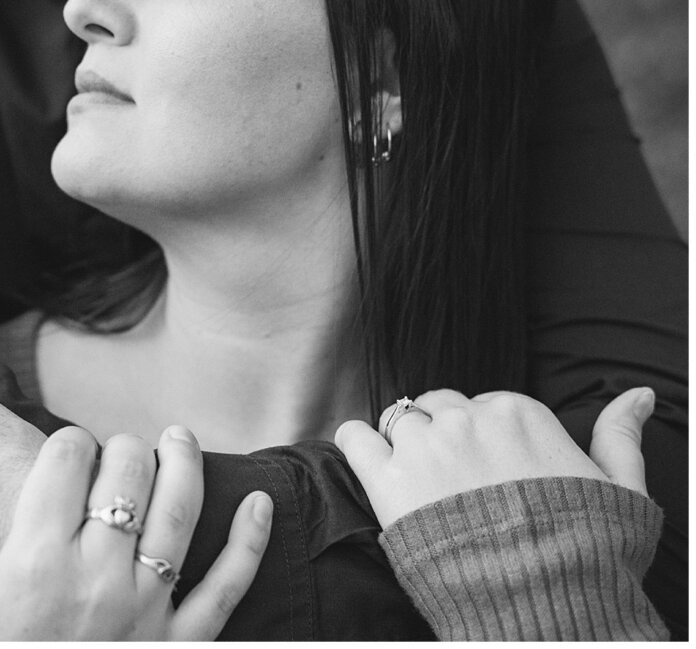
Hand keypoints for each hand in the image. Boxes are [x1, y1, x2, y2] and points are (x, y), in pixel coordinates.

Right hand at [0, 427, 273, 639]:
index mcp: (34, 562)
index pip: (67, 458)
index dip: (66, 442)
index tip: (63, 454)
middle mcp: (98, 577)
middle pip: (127, 473)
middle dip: (121, 449)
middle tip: (114, 453)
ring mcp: (145, 611)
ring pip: (180, 512)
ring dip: (184, 463)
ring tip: (179, 439)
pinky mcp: (179, 645)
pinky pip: (227, 587)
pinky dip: (250, 543)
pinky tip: (261, 503)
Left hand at [334, 387, 653, 528]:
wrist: (539, 600)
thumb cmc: (582, 550)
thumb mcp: (620, 489)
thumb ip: (620, 435)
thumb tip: (640, 395)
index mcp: (517, 412)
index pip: (483, 406)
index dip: (484, 438)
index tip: (488, 470)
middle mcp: (466, 419)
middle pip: (438, 407)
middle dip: (443, 436)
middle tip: (451, 479)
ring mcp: (424, 446)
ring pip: (399, 420)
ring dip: (404, 443)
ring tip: (416, 479)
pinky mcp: (388, 479)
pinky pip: (355, 437)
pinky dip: (358, 444)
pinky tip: (371, 462)